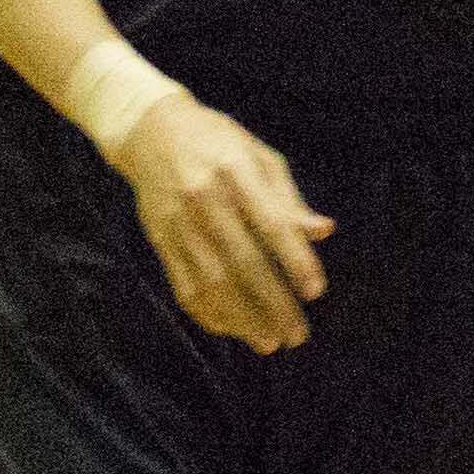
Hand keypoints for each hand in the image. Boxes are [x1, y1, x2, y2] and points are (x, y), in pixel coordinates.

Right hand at [111, 93, 334, 353]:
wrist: (149, 130)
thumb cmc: (218, 142)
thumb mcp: (259, 156)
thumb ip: (289, 198)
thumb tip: (324, 231)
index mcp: (236, 172)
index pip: (270, 224)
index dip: (295, 261)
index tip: (315, 293)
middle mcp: (204, 199)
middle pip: (241, 262)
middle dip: (272, 304)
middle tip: (296, 335)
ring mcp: (177, 222)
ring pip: (210, 282)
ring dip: (241, 319)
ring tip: (269, 342)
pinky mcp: (159, 239)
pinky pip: (183, 285)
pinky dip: (208, 313)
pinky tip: (231, 329)